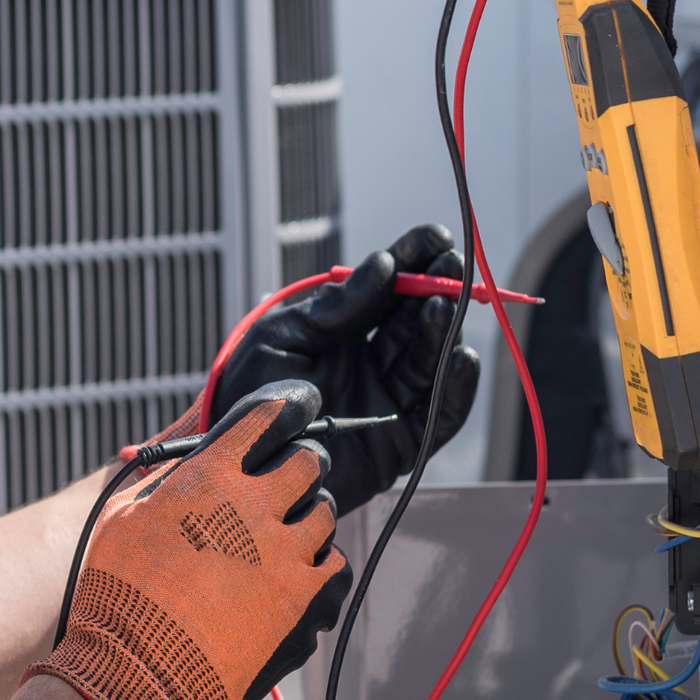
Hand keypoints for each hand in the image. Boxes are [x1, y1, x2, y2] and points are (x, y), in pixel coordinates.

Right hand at [24, 383, 351, 699]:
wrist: (140, 667)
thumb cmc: (119, 590)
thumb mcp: (123, 517)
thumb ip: (162, 482)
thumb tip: (183, 467)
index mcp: (210, 476)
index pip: (261, 420)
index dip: (279, 410)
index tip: (287, 410)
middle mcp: (254, 504)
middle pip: (306, 462)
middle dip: (300, 462)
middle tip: (291, 473)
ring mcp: (283, 550)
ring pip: (323, 511)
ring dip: (309, 512)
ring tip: (291, 525)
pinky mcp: (300, 595)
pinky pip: (330, 561)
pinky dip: (317, 558)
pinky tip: (298, 565)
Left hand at [215, 226, 480, 519]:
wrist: (238, 463)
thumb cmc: (250, 394)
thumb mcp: (284, 336)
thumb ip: (335, 307)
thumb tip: (383, 265)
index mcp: (342, 332)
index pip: (388, 290)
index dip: (413, 261)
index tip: (435, 236)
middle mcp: (371, 363)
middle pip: (416, 321)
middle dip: (437, 288)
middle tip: (451, 263)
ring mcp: (388, 402)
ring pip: (430, 361)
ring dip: (442, 330)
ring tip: (444, 303)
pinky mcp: (401, 444)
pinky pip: (439, 415)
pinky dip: (456, 388)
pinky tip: (461, 357)